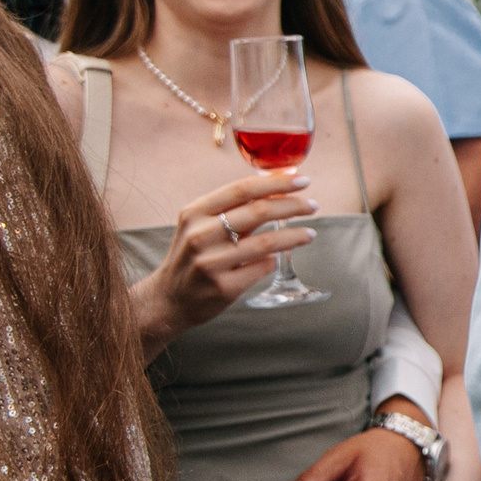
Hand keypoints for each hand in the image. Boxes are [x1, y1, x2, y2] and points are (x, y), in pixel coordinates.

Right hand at [129, 173, 318, 352]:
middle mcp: (200, 236)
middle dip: (293, 206)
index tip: (302, 180)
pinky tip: (280, 257)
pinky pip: (262, 268)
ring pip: (266, 243)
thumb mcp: (201, 226)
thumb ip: (234, 210)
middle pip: (258, 212)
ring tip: (310, 233)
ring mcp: (211, 263)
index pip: (242, 190)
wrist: (168, 300)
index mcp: (195, 213)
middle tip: (312, 206)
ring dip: (294, 236)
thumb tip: (279, 189)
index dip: (276, 183)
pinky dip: (275, 260)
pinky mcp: (223, 287)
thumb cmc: (193, 256)